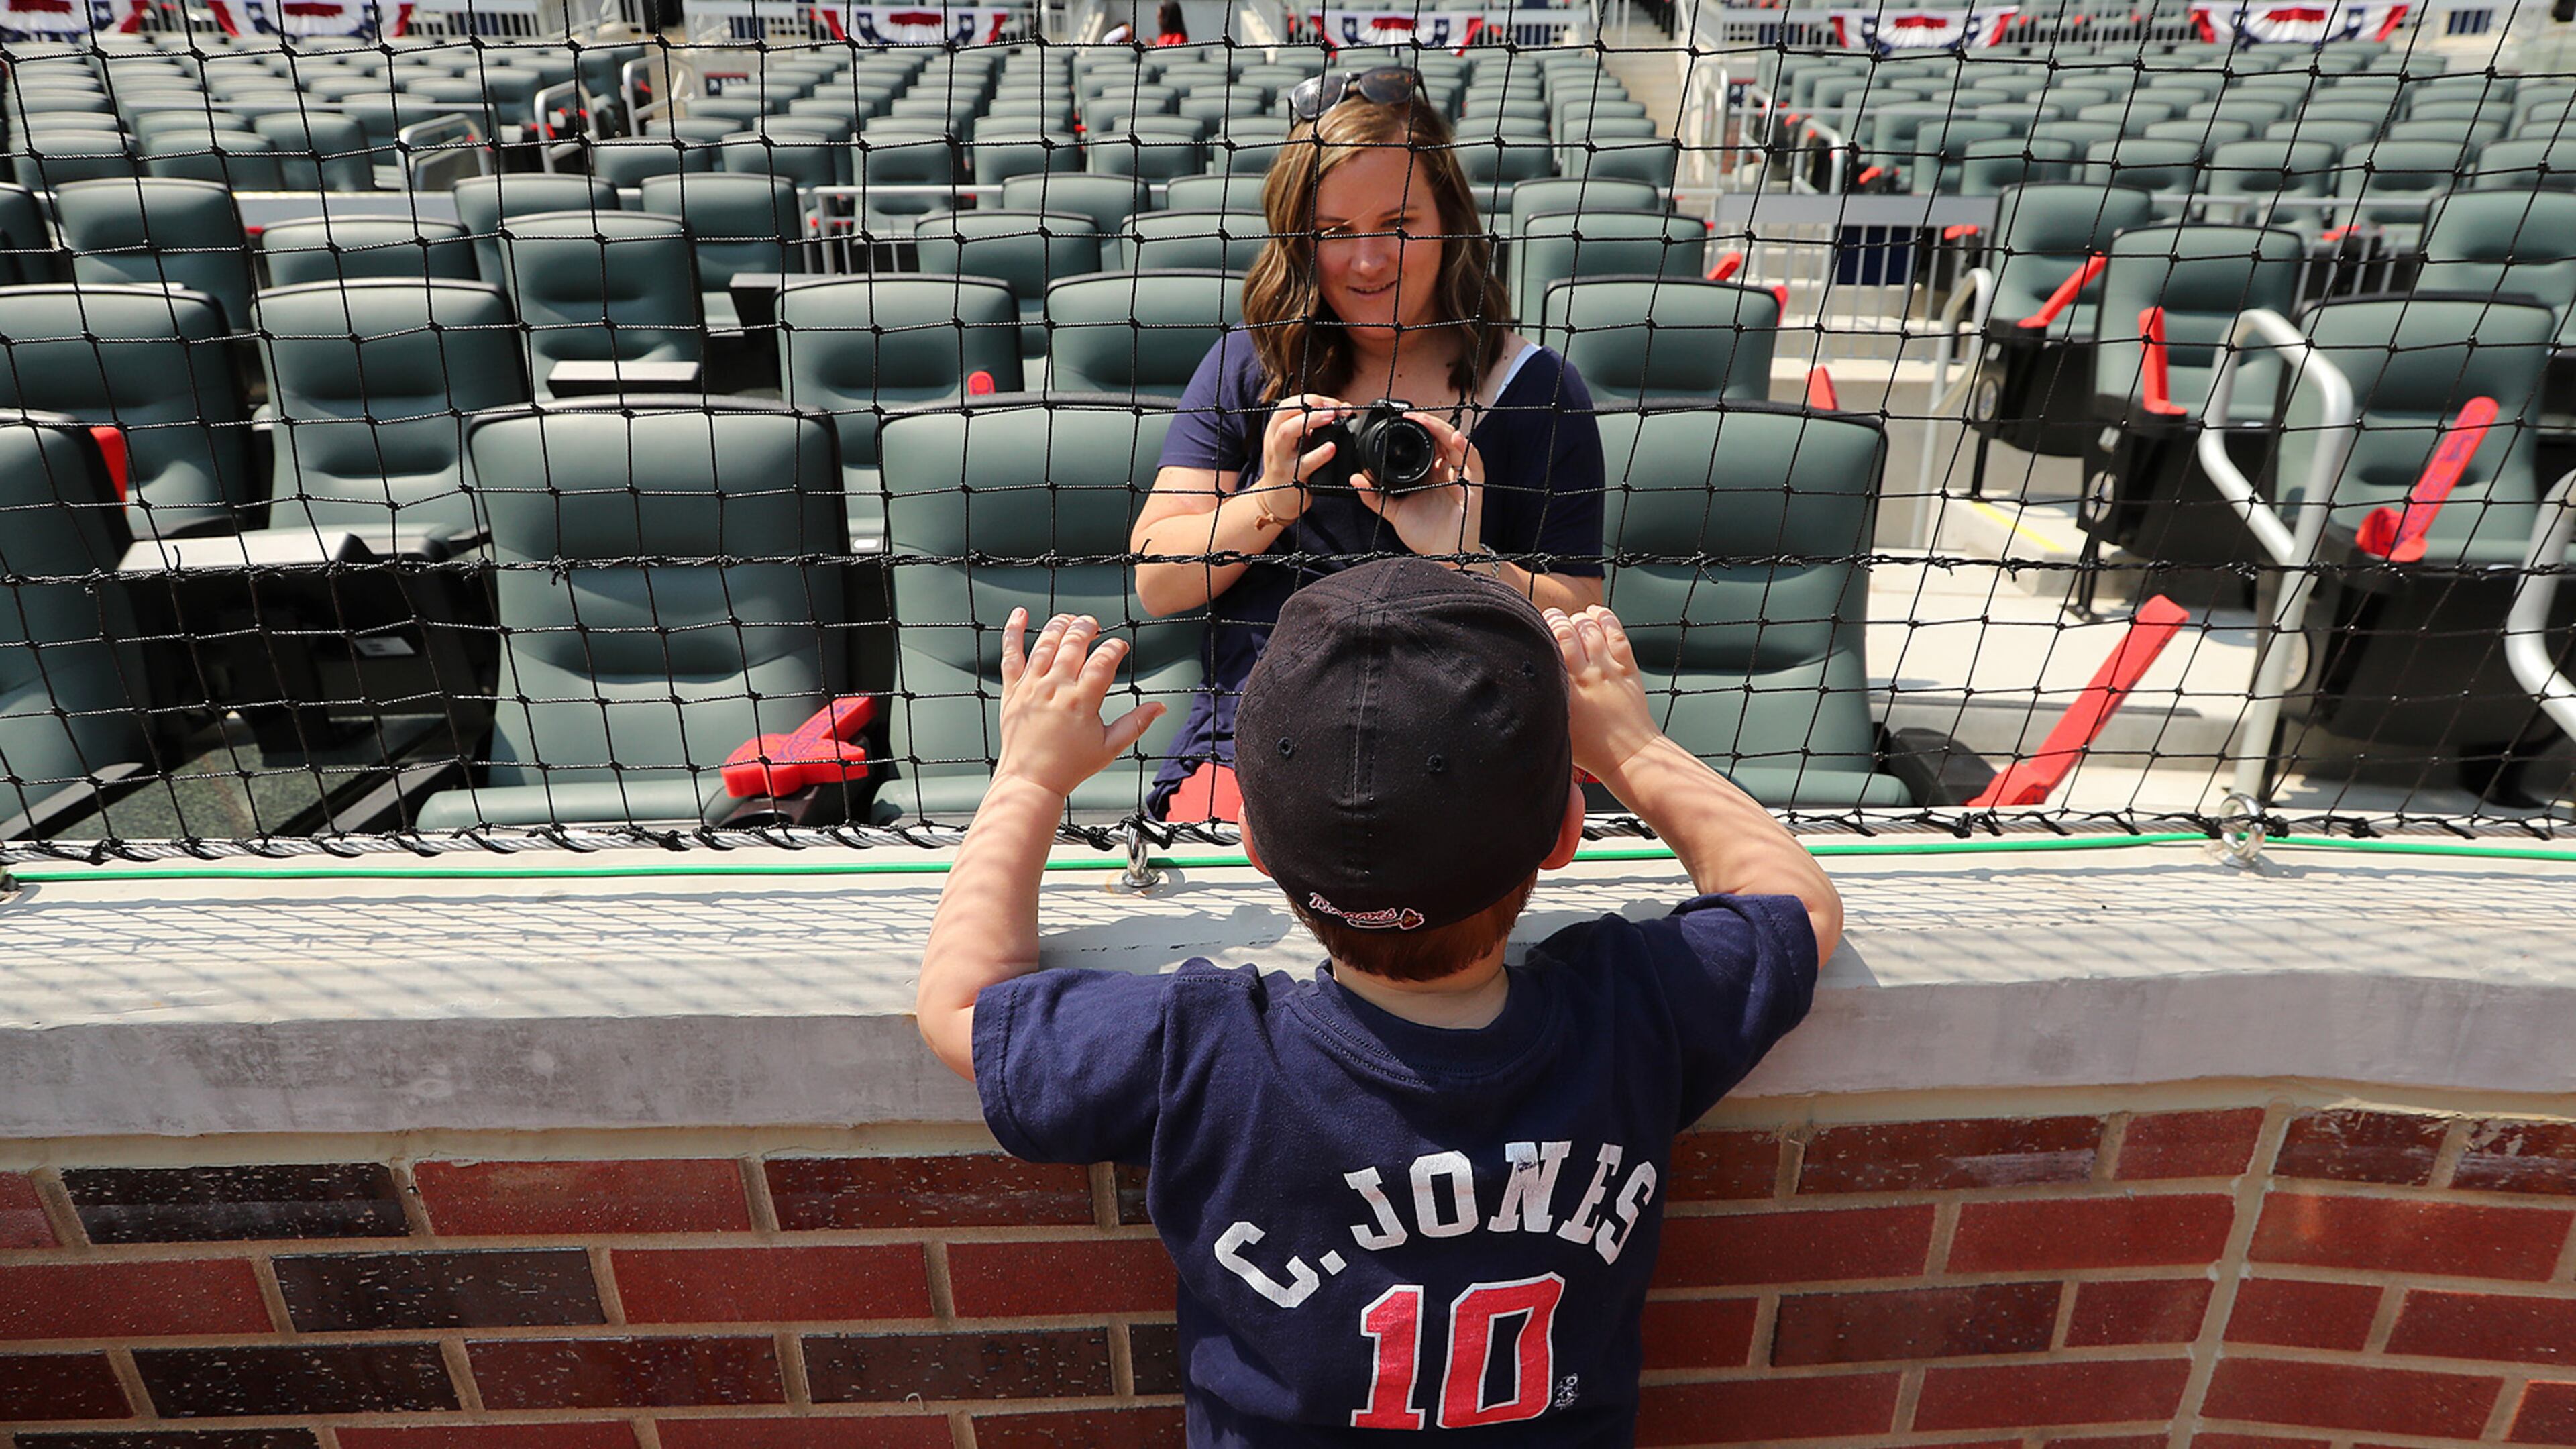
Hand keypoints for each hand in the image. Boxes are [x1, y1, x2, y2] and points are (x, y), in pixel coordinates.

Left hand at [993, 610, 1167, 797]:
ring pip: (1046, 642)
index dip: (1114, 648)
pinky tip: (1020, 614)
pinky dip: (1014, 631)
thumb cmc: (1069, 766)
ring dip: (1061, 625)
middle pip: (1074, 642)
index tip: (1119, 647)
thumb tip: (1158, 708)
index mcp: (1081, 701)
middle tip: (1094, 626)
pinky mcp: (1013, 689)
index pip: (1102, 661)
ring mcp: (1032, 686)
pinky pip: (1011, 654)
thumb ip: (1135, 724)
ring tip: (1071, 621)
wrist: (1031, 779)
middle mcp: (1055, 688)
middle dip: (1088, 627)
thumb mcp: (1109, 747)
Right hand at [1249, 393, 1351, 526]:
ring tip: (1331, 418)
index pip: (1289, 404)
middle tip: (1332, 407)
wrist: (1276, 500)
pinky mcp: (1291, 478)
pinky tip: (1331, 448)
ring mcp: (1281, 459)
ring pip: (1286, 433)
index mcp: (1276, 428)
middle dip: (1309, 405)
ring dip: (1309, 421)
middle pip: (1284, 413)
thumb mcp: (1298, 442)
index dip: (1312, 399)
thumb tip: (1345, 409)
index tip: (1333, 404)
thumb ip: (1316, 425)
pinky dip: (1318, 455)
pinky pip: (1304, 464)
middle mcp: (1275, 440)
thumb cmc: (1290, 466)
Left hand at [1354, 409, 1485, 562]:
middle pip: (1441, 438)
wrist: (1441, 557)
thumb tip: (1355, 478)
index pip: (1426, 443)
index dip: (1416, 429)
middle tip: (1410, 415)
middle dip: (1428, 423)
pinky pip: (1474, 461)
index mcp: (1430, 474)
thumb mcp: (1394, 511)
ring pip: (1457, 443)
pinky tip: (1455, 438)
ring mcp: (1461, 477)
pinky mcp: (1473, 486)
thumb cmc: (1424, 535)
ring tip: (1426, 421)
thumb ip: (1374, 496)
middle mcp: (1446, 472)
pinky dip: (1466, 447)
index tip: (1399, 419)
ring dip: (1442, 429)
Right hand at [1545, 605, 1660, 780]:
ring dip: (1579, 619)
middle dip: (1557, 619)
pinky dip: (1606, 619)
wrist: (1631, 757)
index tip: (1532, 628)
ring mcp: (1609, 670)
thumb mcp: (1559, 728)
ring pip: (1591, 629)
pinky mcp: (1628, 669)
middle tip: (1550, 618)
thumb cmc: (1592, 750)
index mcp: (1566, 692)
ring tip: (1571, 619)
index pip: (1549, 648)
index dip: (1540, 631)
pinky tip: (1595, 613)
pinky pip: (1617, 634)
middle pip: (1568, 632)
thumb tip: (1526, 687)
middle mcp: (1587, 676)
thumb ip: (1545, 703)